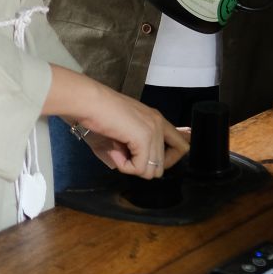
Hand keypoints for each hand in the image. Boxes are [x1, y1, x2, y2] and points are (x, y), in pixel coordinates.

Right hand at [45, 69, 188, 176]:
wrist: (90, 102)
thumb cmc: (100, 114)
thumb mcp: (125, 130)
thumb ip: (138, 146)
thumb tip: (144, 168)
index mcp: (157, 120)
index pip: (182, 146)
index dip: (167, 161)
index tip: (145, 160)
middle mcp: (159, 124)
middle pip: (162, 167)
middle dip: (141, 167)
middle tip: (124, 154)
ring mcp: (153, 131)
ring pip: (151, 171)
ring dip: (131, 167)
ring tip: (117, 150)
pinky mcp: (144, 138)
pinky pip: (138, 169)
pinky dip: (124, 166)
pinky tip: (114, 151)